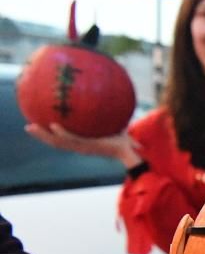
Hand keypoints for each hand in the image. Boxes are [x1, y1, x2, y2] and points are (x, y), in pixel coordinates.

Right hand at [25, 123, 140, 165]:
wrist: (129, 152)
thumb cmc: (122, 142)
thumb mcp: (111, 126)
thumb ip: (107, 117)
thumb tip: (107, 102)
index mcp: (82, 145)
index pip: (62, 141)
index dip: (50, 136)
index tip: (40, 127)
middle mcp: (79, 148)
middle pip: (55, 143)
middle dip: (41, 136)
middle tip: (28, 127)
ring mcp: (82, 148)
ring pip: (58, 143)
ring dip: (44, 136)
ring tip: (31, 127)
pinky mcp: (87, 147)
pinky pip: (71, 140)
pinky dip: (62, 134)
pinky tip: (53, 126)